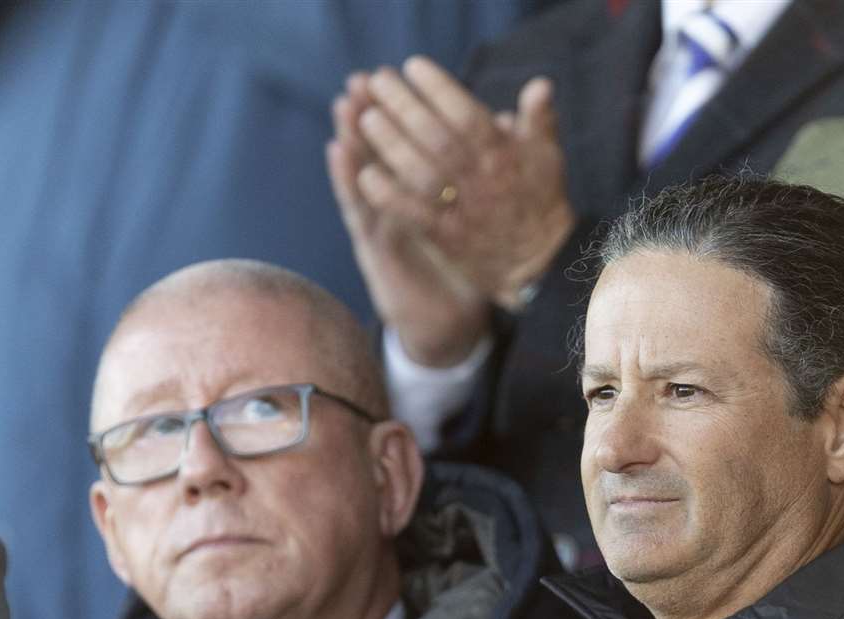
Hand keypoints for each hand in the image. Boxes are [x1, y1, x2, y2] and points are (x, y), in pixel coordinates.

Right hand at [330, 72, 487, 367]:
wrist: (452, 321)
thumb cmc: (467, 265)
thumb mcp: (482, 216)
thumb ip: (489, 174)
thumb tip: (505, 126)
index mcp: (427, 192)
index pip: (414, 143)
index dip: (408, 108)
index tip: (404, 71)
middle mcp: (400, 202)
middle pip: (383, 150)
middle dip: (373, 112)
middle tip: (363, 78)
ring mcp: (383, 222)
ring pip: (364, 172)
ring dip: (352, 137)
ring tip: (345, 103)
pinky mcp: (374, 247)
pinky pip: (359, 209)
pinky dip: (347, 179)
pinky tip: (338, 151)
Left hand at [355, 58, 575, 310]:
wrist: (542, 262)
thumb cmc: (540, 200)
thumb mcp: (547, 157)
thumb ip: (539, 119)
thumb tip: (541, 83)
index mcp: (504, 156)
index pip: (467, 115)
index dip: (439, 89)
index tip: (413, 67)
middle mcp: (482, 181)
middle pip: (436, 138)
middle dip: (403, 106)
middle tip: (377, 81)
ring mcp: (464, 210)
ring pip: (421, 173)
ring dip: (390, 145)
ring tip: (366, 119)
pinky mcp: (449, 239)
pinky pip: (413, 214)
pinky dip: (388, 195)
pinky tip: (366, 175)